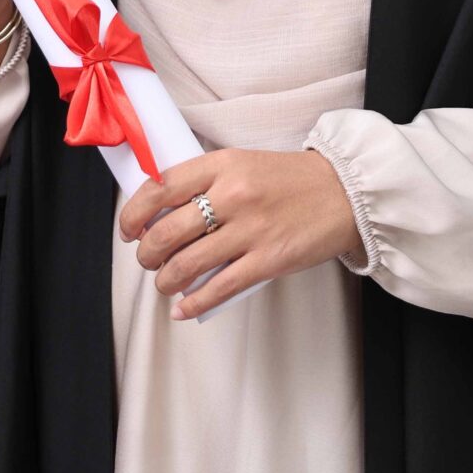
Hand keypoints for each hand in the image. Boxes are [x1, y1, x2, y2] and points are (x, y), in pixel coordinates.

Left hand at [117, 147, 363, 320]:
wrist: (345, 193)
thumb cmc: (290, 180)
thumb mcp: (243, 164)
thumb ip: (205, 183)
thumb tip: (161, 214)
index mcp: (222, 165)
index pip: (159, 187)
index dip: (132, 213)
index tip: (127, 228)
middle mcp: (232, 195)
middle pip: (165, 231)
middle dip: (146, 254)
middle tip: (147, 259)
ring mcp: (250, 229)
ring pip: (186, 264)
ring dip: (165, 280)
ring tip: (165, 283)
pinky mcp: (268, 260)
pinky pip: (218, 288)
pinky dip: (193, 303)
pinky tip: (183, 308)